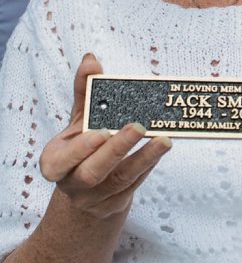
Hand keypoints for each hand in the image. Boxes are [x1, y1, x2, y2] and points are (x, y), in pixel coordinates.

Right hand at [40, 53, 171, 217]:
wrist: (88, 192)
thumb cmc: (82, 147)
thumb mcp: (78, 120)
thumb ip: (84, 91)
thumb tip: (90, 59)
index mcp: (56, 163)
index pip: (60, 161)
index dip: (79, 149)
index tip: (99, 132)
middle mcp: (73, 183)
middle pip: (92, 172)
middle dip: (116, 150)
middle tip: (138, 127)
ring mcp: (96, 197)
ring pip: (120, 178)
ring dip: (143, 157)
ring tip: (164, 138)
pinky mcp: (117, 202)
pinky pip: (135, 182)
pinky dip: (149, 164)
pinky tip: (161, 147)